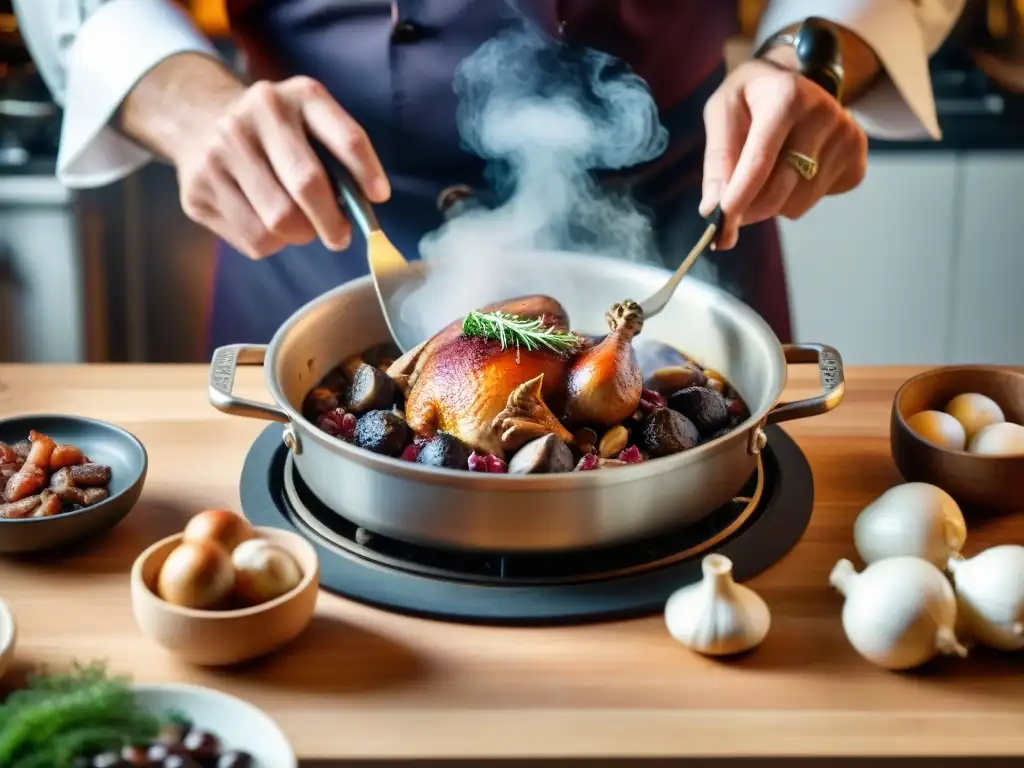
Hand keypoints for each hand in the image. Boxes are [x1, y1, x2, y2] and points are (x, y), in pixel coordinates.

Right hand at [168, 72, 389, 258]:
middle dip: (332, 221)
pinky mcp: (197, 191)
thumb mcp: (311, 120)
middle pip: (307, 185)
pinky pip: (253, 239)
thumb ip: (340, 155)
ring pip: (279, 222)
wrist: (199, 120)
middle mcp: (252, 117)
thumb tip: (365, 207)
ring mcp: (218, 153)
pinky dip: (272, 242)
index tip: (379, 197)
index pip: (345, 137)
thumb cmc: (276, 132)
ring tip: (301, 225)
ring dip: (301, 234)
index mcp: (297, 96)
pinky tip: (268, 223)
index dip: (366, 171)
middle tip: (340, 236)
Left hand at [700, 52, 867, 249]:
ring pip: (797, 204)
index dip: (738, 198)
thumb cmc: (751, 99)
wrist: (797, 79)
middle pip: (779, 190)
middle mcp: (824, 114)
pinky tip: (793, 170)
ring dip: (773, 203)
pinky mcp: (857, 159)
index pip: (760, 161)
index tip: (720, 227)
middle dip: (748, 209)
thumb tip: (712, 209)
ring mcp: (847, 138)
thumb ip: (718, 158)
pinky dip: (795, 198)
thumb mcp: (723, 112)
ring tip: (768, 172)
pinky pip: (816, 202)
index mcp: (786, 97)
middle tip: (732, 207)